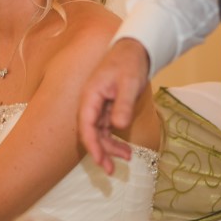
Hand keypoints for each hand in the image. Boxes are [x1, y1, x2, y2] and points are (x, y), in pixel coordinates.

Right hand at [77, 39, 150, 174]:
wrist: (135, 50)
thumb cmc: (129, 62)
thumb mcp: (130, 82)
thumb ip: (123, 104)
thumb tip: (118, 126)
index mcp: (90, 96)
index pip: (86, 124)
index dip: (92, 145)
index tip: (100, 160)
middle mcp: (91, 103)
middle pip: (90, 133)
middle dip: (99, 152)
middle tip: (111, 170)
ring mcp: (99, 106)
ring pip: (99, 133)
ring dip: (110, 148)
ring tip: (127, 159)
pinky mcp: (108, 108)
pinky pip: (107, 129)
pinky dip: (115, 140)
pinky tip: (127, 150)